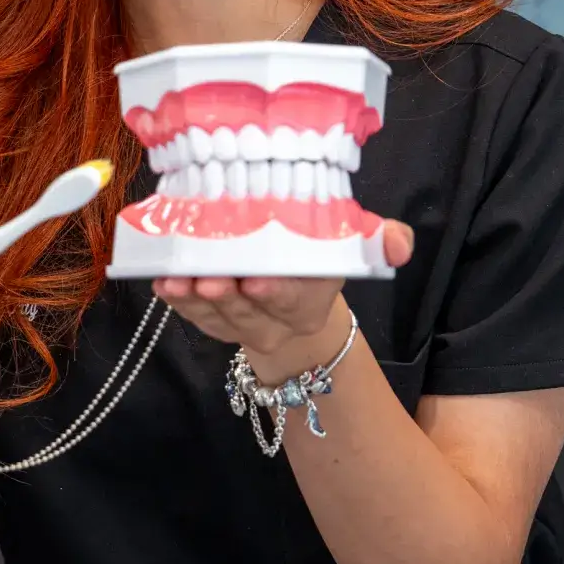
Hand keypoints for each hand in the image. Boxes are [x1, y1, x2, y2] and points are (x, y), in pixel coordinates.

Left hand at [152, 220, 413, 380]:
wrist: (297, 303)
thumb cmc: (319, 264)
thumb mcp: (355, 249)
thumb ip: (384, 242)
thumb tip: (401, 244)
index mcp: (312, 298)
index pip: (294, 298)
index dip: (276, 292)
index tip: (258, 281)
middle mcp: (275, 317)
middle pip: (248, 311)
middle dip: (227, 297)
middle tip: (208, 278)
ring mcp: (240, 321)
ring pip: (216, 315)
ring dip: (194, 298)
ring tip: (177, 277)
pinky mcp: (213, 319)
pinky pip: (192, 314)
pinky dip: (176, 301)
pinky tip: (162, 281)